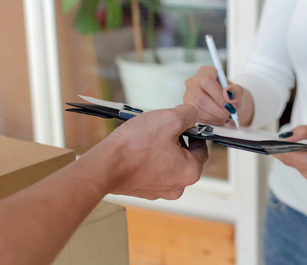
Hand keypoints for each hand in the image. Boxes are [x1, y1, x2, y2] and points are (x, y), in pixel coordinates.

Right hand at [91, 104, 207, 199]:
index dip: (192, 131)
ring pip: (168, 163)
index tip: (180, 123)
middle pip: (184, 156)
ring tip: (146, 138)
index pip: (202, 148)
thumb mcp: (170, 119)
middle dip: (175, 140)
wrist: (104, 166)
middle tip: (160, 128)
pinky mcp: (143, 191)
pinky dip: (148, 159)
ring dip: (161, 149)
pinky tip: (137, 150)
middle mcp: (178, 187)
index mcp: (190, 172)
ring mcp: (160, 191)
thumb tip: (193, 115)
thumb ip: (189, 114)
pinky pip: (153, 171)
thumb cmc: (137, 145)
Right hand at [183, 66, 251, 125]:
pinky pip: (198, 118)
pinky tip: (218, 118)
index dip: (218, 95)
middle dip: (218, 109)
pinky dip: (211, 121)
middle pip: (201, 98)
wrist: (226, 104)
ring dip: (215, 116)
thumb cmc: (230, 95)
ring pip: (199, 110)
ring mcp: (188, 96)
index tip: (229, 104)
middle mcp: (192, 82)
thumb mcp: (237, 91)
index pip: (207, 81)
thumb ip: (236, 91)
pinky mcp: (188, 109)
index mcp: (205, 72)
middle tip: (229, 113)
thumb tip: (229, 94)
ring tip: (225, 115)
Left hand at [276, 125, 306, 188]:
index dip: (290, 153)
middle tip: (270, 146)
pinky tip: (302, 157)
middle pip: (300, 164)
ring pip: (300, 169)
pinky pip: (304, 173)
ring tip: (284, 149)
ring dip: (292, 159)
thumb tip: (285, 137)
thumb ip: (306, 131)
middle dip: (284, 155)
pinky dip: (300, 165)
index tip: (274, 146)